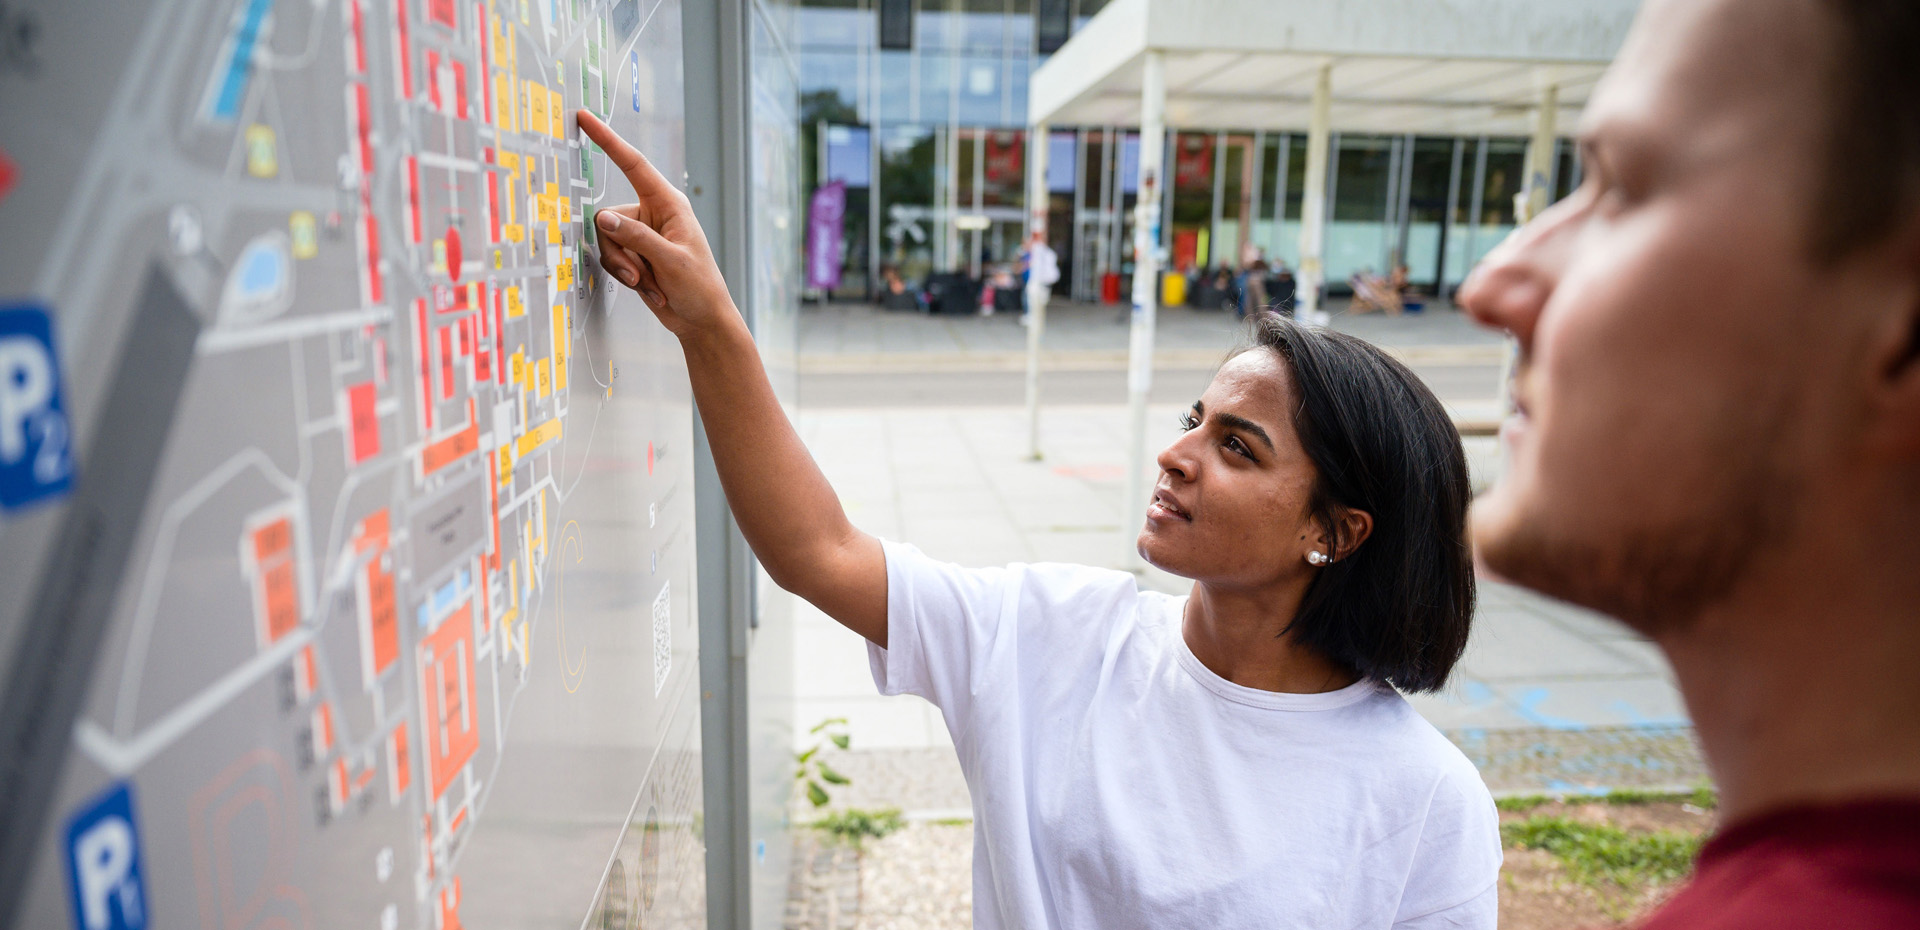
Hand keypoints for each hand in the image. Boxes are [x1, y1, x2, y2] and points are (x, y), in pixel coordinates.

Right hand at [576, 109, 736, 337]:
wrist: (702, 320)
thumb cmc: (699, 286)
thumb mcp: (669, 261)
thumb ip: (635, 238)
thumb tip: (602, 218)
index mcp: (668, 203)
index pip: (633, 164)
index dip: (607, 141)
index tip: (585, 118)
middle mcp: (652, 213)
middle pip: (608, 217)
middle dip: (620, 252)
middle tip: (641, 276)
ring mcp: (641, 234)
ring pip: (606, 241)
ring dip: (625, 268)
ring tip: (650, 285)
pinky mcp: (634, 254)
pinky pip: (612, 258)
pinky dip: (627, 277)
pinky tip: (651, 289)